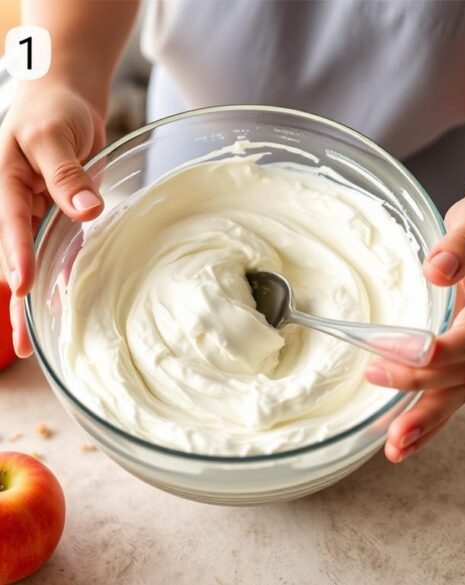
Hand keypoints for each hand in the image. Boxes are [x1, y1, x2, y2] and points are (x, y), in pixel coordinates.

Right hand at [0, 83, 106, 356]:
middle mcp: (16, 204)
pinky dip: (58, 278)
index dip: (16, 256)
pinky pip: (57, 250)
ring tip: (34, 342)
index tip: (22, 286)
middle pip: (14, 255)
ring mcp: (35, 213)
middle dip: (17, 298)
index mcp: (5, 182)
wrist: (61, 97)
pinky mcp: (57, 216)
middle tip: (23, 344)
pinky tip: (62, 307)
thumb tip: (87, 210)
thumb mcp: (56, 134)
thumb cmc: (52, 109)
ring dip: (34, 299)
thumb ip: (68, 174)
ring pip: (33, 260)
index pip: (10, 224)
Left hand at [369, 193, 464, 462]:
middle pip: (460, 379)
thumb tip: (438, 268)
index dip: (431, 355)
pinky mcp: (461, 354)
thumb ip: (460, 242)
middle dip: (425, 405)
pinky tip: (401, 439)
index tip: (388, 354)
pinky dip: (425, 418)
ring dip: (426, 425)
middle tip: (390, 428)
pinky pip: (446, 391)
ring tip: (395, 449)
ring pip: (454, 394)